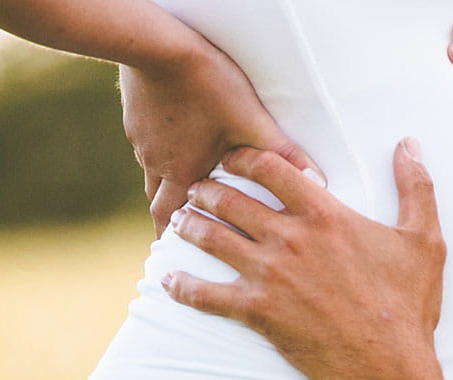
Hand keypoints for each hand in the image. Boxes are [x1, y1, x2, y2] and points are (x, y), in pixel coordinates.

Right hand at [121, 46, 320, 235]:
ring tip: (179, 194)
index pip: (174, 219)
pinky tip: (172, 145)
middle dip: (168, 222)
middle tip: (176, 236)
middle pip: (157, 204)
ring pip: (150, 176)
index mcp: (183, 172)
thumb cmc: (207, 85)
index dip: (176, 240)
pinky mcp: (135, 120)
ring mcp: (142, 142)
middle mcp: (158, 163)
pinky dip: (160, 155)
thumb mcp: (251, 120)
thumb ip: (282, 154)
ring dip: (164, 187)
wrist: (159, 47)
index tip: (178, 259)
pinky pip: (146, 147)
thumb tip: (316, 181)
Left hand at [160, 141, 444, 379]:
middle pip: (230, 199)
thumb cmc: (407, 305)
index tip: (230, 158)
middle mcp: (289, 238)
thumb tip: (410, 145)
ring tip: (179, 222)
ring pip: (212, 238)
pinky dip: (182, 287)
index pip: (269, 168)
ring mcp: (269, 275)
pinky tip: (168, 281)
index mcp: (324, 214)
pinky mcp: (256, 311)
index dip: (242, 157)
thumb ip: (416, 187)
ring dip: (188, 226)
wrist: (385, 365)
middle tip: (197, 189)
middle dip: (207, 189)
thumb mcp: (424, 240)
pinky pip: (205, 295)